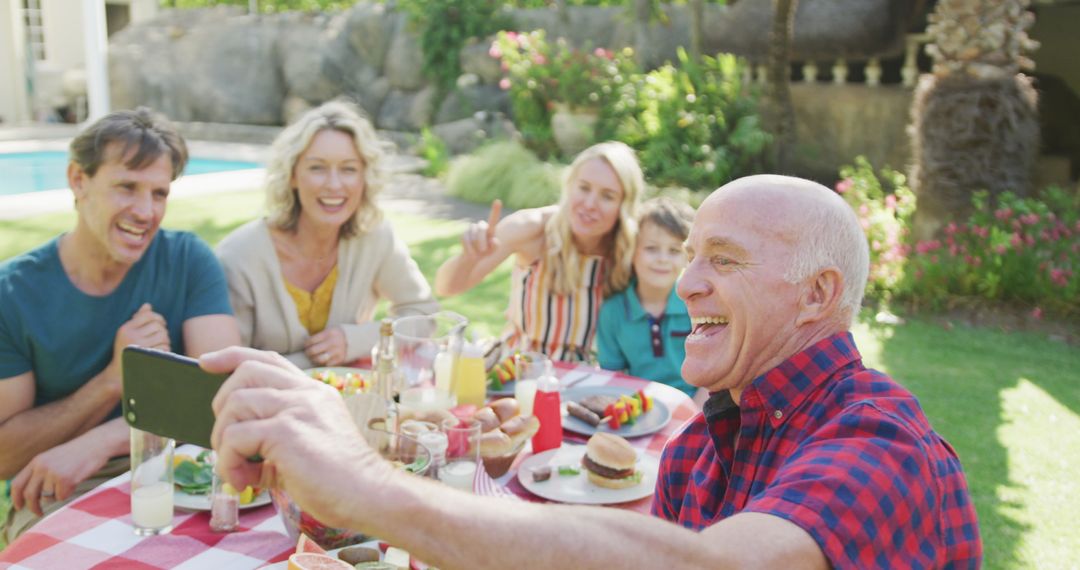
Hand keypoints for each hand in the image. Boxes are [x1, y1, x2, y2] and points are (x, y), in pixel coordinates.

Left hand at [10, 438, 110, 515]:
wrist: (96, 444)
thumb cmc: (76, 453)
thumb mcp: (52, 458)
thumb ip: (39, 472)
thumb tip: (31, 494)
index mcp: (36, 461)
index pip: (17, 483)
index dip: (16, 498)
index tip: (19, 507)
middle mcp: (42, 467)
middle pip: (30, 494)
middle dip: (33, 507)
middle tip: (39, 513)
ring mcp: (53, 473)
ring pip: (48, 497)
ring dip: (57, 495)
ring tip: (68, 481)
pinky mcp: (66, 479)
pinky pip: (61, 497)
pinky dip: (68, 493)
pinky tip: (75, 481)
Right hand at [106, 303, 169, 385]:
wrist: (118, 373)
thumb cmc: (124, 350)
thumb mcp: (126, 333)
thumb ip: (137, 319)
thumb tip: (147, 305)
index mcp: (126, 329)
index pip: (148, 315)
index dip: (159, 318)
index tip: (161, 324)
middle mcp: (131, 336)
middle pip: (158, 326)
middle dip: (163, 331)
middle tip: (161, 337)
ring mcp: (139, 347)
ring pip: (163, 337)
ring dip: (166, 340)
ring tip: (161, 344)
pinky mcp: (147, 357)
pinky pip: (164, 348)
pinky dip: (165, 350)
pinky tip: (160, 352)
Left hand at [202, 347, 389, 529]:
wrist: (368, 494)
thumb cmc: (340, 478)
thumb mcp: (308, 444)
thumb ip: (275, 435)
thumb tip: (232, 445)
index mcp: (314, 392)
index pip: (269, 359)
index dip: (232, 356)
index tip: (205, 363)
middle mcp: (306, 393)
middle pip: (245, 372)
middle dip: (221, 404)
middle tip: (225, 441)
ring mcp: (297, 408)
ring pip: (234, 404)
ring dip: (222, 439)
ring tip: (237, 468)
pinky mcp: (286, 431)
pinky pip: (235, 438)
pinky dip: (229, 463)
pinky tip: (246, 481)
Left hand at [304, 326, 347, 366]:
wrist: (353, 339)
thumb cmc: (335, 335)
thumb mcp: (328, 331)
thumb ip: (318, 336)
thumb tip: (305, 343)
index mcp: (328, 333)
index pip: (311, 341)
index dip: (306, 344)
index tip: (306, 345)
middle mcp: (332, 342)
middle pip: (313, 351)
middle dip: (308, 353)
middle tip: (308, 353)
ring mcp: (337, 352)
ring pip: (319, 359)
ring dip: (314, 359)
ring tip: (313, 358)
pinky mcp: (340, 359)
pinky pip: (326, 364)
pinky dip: (323, 363)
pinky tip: (322, 360)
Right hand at [461, 199, 501, 258]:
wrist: (471, 260)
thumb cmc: (484, 254)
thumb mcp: (491, 252)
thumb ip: (495, 246)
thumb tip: (494, 240)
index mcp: (490, 230)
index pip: (493, 219)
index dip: (495, 210)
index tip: (498, 201)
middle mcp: (481, 226)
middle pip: (482, 228)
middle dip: (482, 240)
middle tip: (483, 250)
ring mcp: (472, 229)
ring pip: (473, 235)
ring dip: (475, 246)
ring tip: (477, 252)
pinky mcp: (464, 234)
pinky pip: (465, 239)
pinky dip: (469, 248)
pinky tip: (471, 252)